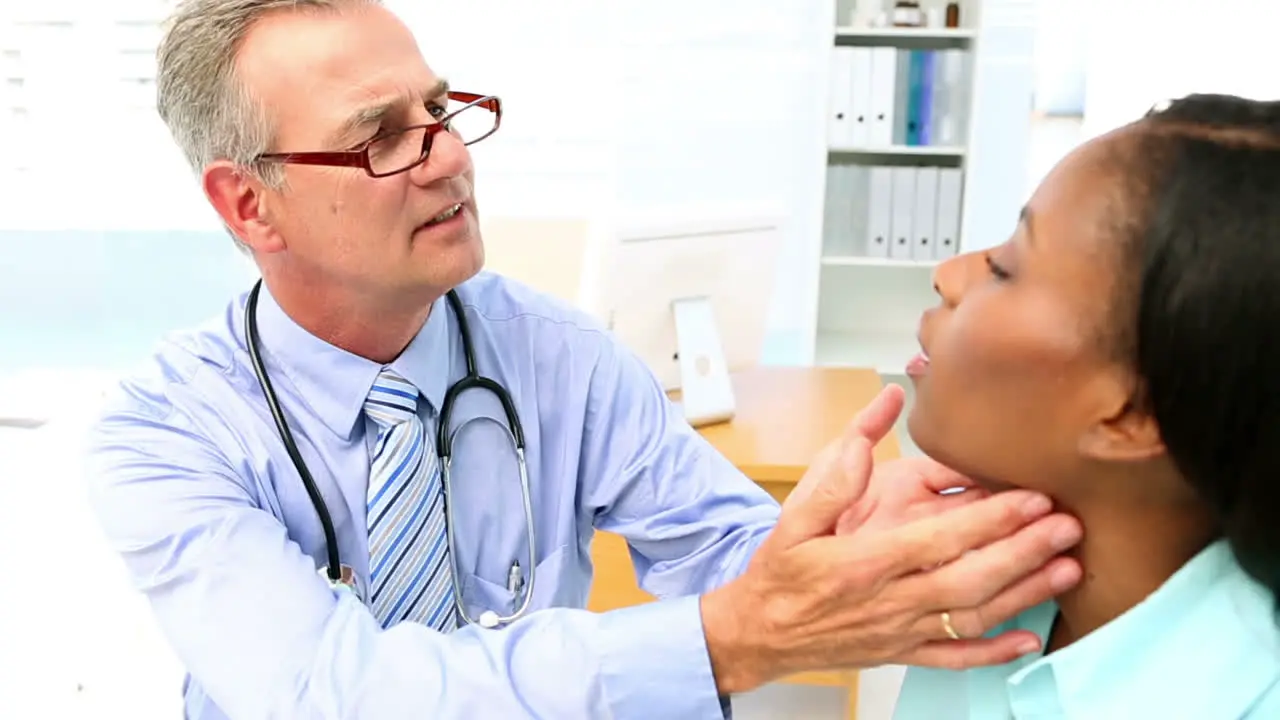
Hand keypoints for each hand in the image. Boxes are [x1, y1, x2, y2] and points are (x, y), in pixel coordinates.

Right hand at [699, 385, 1082, 693]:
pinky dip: (995, 652)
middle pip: (970, 578)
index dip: (991, 520)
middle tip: (1067, 527)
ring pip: (972, 616)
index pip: (939, 539)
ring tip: (1066, 569)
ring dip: (1024, 594)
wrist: (758, 633)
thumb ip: (838, 472)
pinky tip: (1029, 639)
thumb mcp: (795, 515)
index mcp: (863, 563)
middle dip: (1025, 552)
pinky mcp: (901, 653)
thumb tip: (877, 418)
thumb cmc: (779, 571)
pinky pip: (955, 657)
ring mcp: (899, 632)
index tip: (1031, 498)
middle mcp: (888, 602)